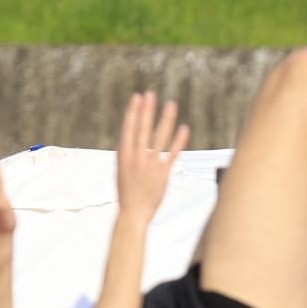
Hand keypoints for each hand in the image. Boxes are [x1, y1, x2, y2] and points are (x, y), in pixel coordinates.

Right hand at [114, 92, 187, 224]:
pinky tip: (184, 128)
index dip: (133, 112)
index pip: (129, 129)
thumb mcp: (121, 169)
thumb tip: (130, 134)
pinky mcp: (163, 173)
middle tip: (151, 94)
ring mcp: (151, 165)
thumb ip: (127, 152)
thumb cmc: (127, 191)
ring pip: (160, 137)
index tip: (137, 97)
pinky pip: (173, 154)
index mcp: (124, 156)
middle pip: (143, 129)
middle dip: (147, 110)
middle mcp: (137, 157)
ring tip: (171, 104)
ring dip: (166, 119)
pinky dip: (179, 141)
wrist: (133, 213)